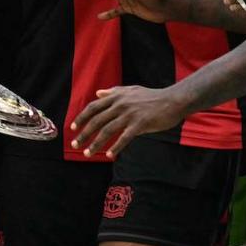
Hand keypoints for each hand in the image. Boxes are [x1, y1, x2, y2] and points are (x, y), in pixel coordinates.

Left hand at [71, 85, 187, 157]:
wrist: (173, 100)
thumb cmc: (152, 96)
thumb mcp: (130, 90)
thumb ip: (113, 92)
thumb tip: (98, 93)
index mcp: (116, 97)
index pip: (93, 107)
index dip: (81, 117)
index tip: (73, 127)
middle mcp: (120, 105)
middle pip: (97, 120)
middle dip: (83, 133)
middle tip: (74, 144)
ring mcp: (130, 114)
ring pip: (107, 130)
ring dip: (95, 143)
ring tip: (87, 153)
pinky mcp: (140, 124)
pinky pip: (124, 137)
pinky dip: (116, 147)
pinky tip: (109, 155)